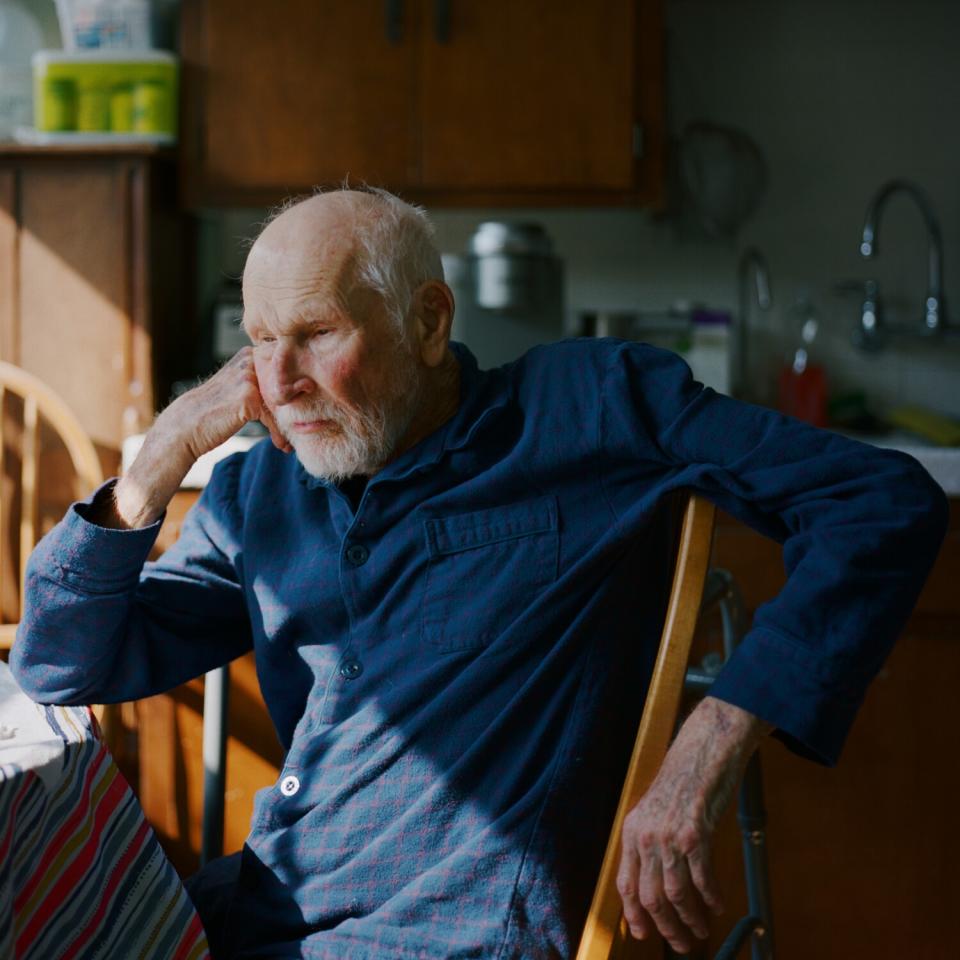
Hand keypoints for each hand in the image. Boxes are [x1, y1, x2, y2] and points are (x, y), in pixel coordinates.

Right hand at [161, 347, 290, 461]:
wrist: (188, 425)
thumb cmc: (216, 409)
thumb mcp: (239, 387)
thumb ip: (263, 381)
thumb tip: (302, 386)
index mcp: (249, 355)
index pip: (284, 372)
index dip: (293, 393)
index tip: (299, 412)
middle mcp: (248, 361)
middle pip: (285, 387)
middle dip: (292, 410)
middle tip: (298, 428)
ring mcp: (247, 377)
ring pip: (280, 403)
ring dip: (285, 424)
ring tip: (286, 441)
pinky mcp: (247, 397)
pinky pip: (272, 416)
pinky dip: (276, 431)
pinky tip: (278, 443)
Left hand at [617, 697, 770, 953]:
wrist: (701, 756)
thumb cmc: (681, 785)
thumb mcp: (653, 813)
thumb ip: (649, 845)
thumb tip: (654, 883)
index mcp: (631, 832)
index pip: (625, 884)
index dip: (635, 914)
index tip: (645, 933)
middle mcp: (645, 837)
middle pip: (651, 897)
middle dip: (667, 926)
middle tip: (681, 943)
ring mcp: (669, 837)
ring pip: (676, 894)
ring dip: (690, 919)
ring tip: (702, 930)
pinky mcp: (695, 835)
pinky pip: (702, 879)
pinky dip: (711, 897)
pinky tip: (717, 905)